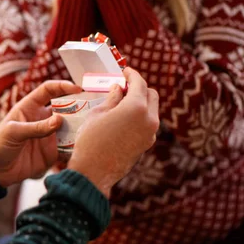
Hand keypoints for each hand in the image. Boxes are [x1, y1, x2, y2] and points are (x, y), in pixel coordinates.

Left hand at [0, 80, 81, 187]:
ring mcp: (48, 136)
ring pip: (69, 128)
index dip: (62, 86)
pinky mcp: (51, 152)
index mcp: (30, 107)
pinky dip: (74, 147)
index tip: (77, 89)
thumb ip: (36, 127)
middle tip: (90, 111)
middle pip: (64, 109)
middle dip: (77, 108)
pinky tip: (81, 147)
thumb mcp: (14, 131)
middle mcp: (42, 119)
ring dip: (78, 128)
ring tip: (87, 130)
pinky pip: (67, 148)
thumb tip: (59, 120)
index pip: (48, 90)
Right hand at [68, 68, 158, 197]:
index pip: (140, 83)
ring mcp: (150, 133)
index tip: (125, 71)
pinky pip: (148, 123)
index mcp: (137, 107)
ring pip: (152, 110)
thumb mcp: (98, 113)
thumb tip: (119, 88)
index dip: (132, 74)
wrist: (94, 172)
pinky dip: (140, 116)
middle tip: (124, 86)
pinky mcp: (147, 144)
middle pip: (151, 95)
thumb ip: (113, 97)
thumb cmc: (91, 140)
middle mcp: (149, 119)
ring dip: (141, 102)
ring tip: (122, 102)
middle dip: (140, 88)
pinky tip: (124, 118)